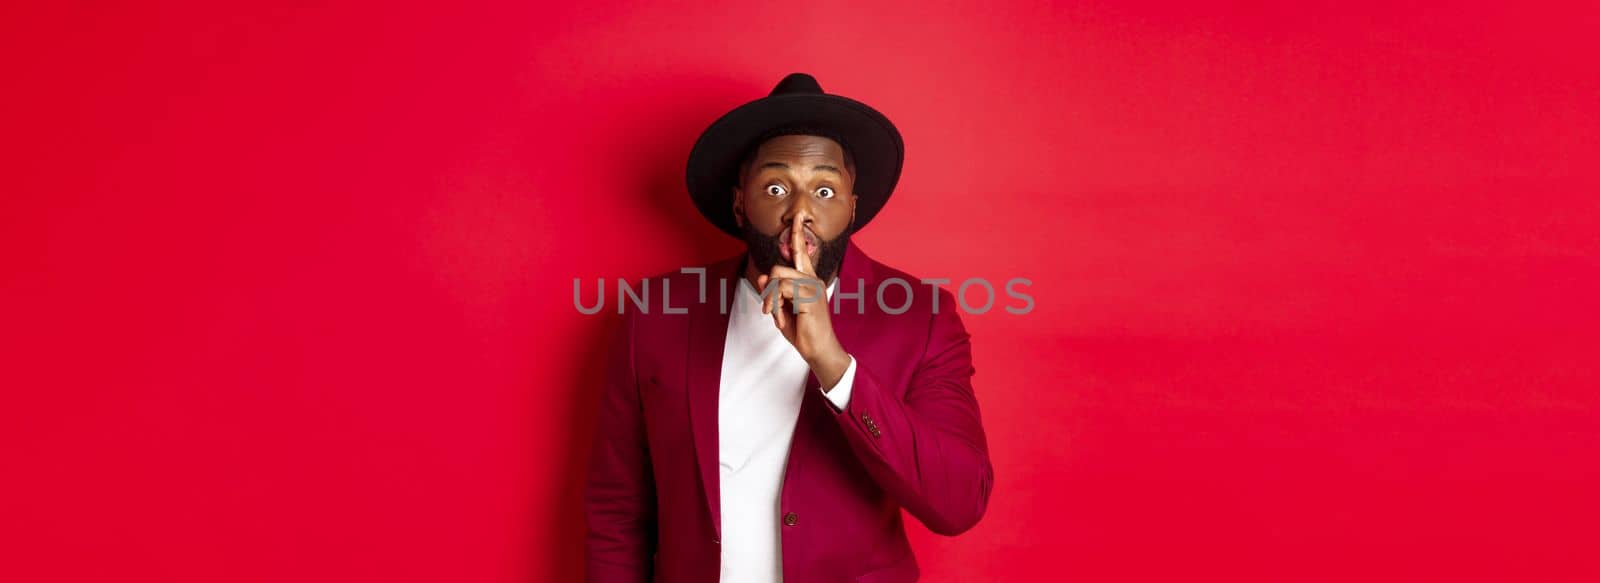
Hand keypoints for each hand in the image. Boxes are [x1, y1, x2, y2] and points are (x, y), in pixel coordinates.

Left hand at [757, 216, 850, 388]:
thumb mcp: (782, 309)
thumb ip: (773, 292)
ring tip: (774, 315)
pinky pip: (781, 291)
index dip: (797, 233)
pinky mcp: (809, 297)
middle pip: (778, 268)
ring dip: (770, 299)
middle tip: (769, 309)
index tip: (798, 216)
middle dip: (767, 288)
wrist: (819, 349)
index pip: (802, 252)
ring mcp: (812, 287)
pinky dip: (774, 305)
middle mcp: (812, 279)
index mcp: (808, 280)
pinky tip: (780, 318)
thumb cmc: (803, 330)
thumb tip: (762, 275)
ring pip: (777, 278)